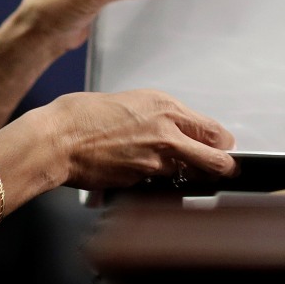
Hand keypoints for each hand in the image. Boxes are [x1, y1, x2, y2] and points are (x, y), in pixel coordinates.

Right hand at [41, 89, 236, 188]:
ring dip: (186, 174)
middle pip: (215, 160)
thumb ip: (163, 116)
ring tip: (172, 167)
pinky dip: (156, 180)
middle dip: (223, 168)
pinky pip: (158, 183)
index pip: (214, 131)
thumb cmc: (86, 116)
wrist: (59, 138)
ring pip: (187, 175)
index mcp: (166, 108)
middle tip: (225, 170)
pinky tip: (140, 169)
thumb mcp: (134, 100)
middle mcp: (166, 133)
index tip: (224, 147)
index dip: (223, 143)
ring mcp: (154, 161)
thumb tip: (181, 128)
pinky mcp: (139, 181)